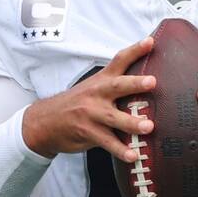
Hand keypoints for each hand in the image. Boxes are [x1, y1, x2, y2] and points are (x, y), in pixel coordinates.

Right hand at [22, 38, 156, 161]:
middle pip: (118, 86)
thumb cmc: (76, 104)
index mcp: (101, 81)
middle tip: (153, 82)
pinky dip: (120, 150)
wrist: (44, 121)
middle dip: (135, 83)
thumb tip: (146, 84)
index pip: (119, 60)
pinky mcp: (88, 132)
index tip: (150, 41)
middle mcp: (97, 94)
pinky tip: (132, 155)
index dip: (135, 50)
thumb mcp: (92, 88)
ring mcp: (91, 114)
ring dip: (132, 122)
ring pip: (114, 117)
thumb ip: (115, 85)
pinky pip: (107, 142)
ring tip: (149, 127)